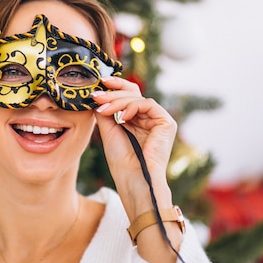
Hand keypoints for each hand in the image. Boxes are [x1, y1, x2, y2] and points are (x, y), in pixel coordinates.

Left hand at [91, 76, 176, 218]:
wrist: (133, 180)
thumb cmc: (121, 161)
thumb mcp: (109, 130)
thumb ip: (106, 111)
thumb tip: (98, 94)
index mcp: (136, 120)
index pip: (128, 96)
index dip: (115, 87)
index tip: (99, 82)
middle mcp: (149, 119)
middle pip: (133, 93)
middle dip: (112, 92)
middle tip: (96, 95)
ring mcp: (159, 120)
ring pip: (138, 98)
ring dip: (117, 101)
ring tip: (103, 109)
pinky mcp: (166, 123)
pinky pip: (148, 104)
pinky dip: (132, 107)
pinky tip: (121, 117)